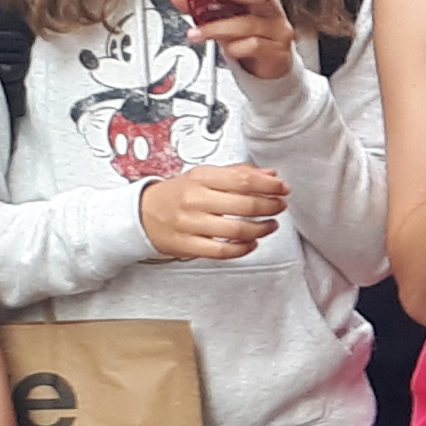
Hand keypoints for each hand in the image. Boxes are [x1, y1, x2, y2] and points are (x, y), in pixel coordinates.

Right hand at [136, 162, 288, 258]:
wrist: (142, 215)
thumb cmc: (177, 194)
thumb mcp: (204, 176)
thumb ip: (237, 174)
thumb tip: (270, 174)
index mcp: (201, 178)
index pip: (243, 180)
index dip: (268, 185)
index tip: (282, 188)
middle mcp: (195, 199)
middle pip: (244, 205)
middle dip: (269, 206)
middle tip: (280, 206)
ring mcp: (191, 224)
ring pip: (237, 231)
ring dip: (261, 229)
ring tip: (270, 225)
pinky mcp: (188, 246)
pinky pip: (222, 251)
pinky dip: (243, 249)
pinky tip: (252, 243)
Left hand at [193, 0, 299, 83]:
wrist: (265, 68)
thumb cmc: (246, 34)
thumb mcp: (225, 15)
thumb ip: (202, 3)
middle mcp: (273, 10)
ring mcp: (277, 32)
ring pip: (248, 23)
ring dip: (217, 26)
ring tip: (197, 31)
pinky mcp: (277, 53)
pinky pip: (253, 46)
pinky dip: (234, 47)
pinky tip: (225, 48)